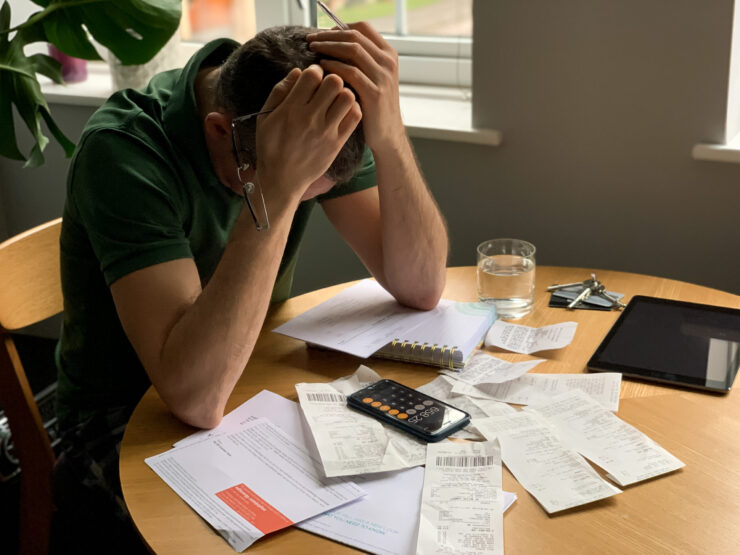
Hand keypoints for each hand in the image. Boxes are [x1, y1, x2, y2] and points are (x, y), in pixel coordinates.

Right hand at [254, 65, 361, 203]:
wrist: (281, 180)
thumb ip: (280, 91)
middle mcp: (310, 119)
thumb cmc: (270, 147)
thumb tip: (298, 71)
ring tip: (336, 99)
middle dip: (331, 78)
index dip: (315, 69)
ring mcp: (326, 132)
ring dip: (344, 93)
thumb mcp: (265, 117)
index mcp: (291, 109)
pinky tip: (342, 112)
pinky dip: (352, 109)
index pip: (312, 75)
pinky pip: (355, 117)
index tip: (313, 76)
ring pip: (348, 97)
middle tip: (327, 86)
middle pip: (334, 82)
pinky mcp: (337, 143)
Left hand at [307, 22, 404, 152]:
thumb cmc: (373, 107)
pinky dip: (334, 66)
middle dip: (329, 35)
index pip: (362, 27)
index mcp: (388, 54)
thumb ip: (360, 60)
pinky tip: (321, 68)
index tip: (322, 33)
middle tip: (310, 39)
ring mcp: (383, 78)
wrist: (387, 135)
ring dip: (329, 47)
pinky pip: (351, 73)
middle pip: (355, 36)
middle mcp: (388, 62)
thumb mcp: (372, 78)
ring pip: (353, 50)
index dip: (339, 27)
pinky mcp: (375, 94)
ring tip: (313, 50)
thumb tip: (333, 42)